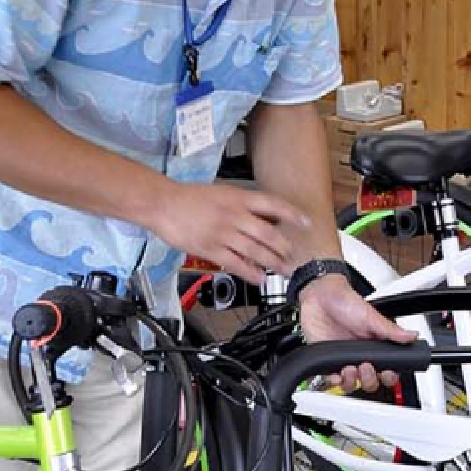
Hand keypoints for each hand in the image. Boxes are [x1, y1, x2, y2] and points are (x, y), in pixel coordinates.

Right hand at [142, 182, 309, 283]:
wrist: (163, 204)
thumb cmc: (192, 197)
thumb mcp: (224, 192)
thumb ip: (244, 204)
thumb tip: (267, 216)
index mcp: (239, 198)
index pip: (273, 205)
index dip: (292, 214)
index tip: (306, 222)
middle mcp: (234, 215)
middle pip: (267, 232)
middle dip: (284, 246)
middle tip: (294, 255)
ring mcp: (222, 233)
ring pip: (254, 250)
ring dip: (272, 262)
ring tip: (283, 270)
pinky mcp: (210, 249)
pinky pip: (234, 263)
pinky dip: (250, 272)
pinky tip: (260, 278)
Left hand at [299, 275, 418, 393]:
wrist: (319, 297)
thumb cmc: (345, 302)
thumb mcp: (370, 316)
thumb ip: (390, 330)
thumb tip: (412, 336)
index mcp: (375, 344)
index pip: (388, 367)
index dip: (389, 374)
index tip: (387, 371)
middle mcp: (361, 354)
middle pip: (371, 380)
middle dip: (370, 379)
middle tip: (366, 366)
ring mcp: (344, 359)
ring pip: (352, 383)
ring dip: (352, 381)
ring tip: (349, 368)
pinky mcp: (327, 361)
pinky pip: (332, 380)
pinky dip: (335, 381)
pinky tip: (336, 372)